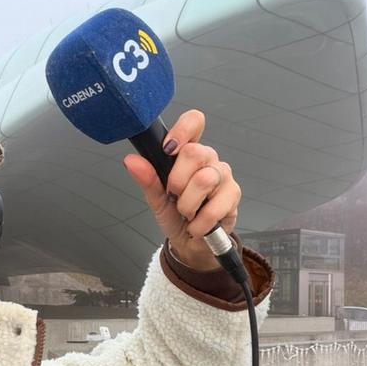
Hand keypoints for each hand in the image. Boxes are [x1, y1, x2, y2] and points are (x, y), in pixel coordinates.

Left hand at [122, 109, 240, 271]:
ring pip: (205, 179)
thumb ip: (147, 179)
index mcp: (188, 153)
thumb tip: (132, 161)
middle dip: (177, 181)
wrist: (191, 243)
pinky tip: (197, 225)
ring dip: (188, 204)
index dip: (183, 130)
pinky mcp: (234, 195)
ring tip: (186, 213)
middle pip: (195, 152)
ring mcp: (223, 175)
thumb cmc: (175, 215)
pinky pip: (215, 206)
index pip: (194, 122)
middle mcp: (208, 159)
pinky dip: (200, 222)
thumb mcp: (156, 199)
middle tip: (174, 196)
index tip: (168, 148)